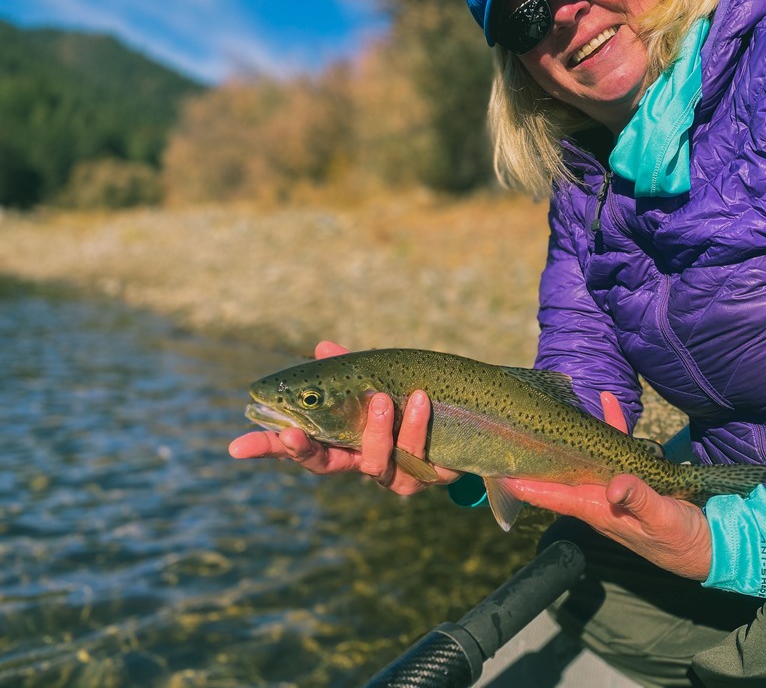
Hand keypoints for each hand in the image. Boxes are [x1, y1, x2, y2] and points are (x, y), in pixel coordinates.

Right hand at [229, 340, 460, 494]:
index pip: (299, 448)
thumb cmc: (412, 401)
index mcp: (344, 441)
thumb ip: (350, 368)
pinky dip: (417, 425)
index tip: (237, 447)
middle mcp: (362, 463)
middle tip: (294, 433)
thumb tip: (321, 347)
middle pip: (325, 466)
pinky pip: (418, 455)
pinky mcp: (428, 476)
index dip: (268, 448)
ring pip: (376, 462)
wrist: (469, 423)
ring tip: (380, 397)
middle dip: (307, 451)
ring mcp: (394, 475)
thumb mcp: (378, 379)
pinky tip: (421, 398)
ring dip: (375, 428)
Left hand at [507, 392, 711, 580]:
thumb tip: (615, 485)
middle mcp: (599, 498)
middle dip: (539, 454)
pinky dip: (613, 425)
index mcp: (599, 510)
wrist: (708, 544)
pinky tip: (608, 400)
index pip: (554, 496)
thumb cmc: (680, 539)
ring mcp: (613, 486)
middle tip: (515, 430)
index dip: (527, 485)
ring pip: (585, 455)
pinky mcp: (632, 476)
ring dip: (574, 433)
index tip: (501, 473)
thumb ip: (639, 500)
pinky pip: (616, 447)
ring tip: (557, 407)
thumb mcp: (662, 520)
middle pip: (560, 473)